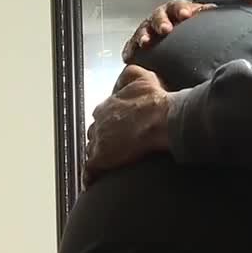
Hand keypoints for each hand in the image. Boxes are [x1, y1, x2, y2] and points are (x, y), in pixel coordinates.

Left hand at [84, 65, 170, 182]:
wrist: (161, 120)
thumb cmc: (155, 101)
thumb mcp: (144, 77)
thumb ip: (132, 72)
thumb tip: (126, 69)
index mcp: (107, 106)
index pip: (101, 117)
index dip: (109, 124)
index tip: (117, 130)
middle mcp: (98, 123)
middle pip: (94, 134)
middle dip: (101, 140)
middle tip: (112, 148)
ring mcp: (98, 141)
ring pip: (91, 151)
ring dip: (97, 157)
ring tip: (105, 165)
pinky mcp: (101, 159)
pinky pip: (90, 171)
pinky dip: (89, 177)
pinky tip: (91, 183)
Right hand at [121, 0, 215, 62]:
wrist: (176, 26)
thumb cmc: (189, 24)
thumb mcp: (198, 17)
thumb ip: (204, 12)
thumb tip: (214, 8)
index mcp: (175, 9)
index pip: (177, 6)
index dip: (181, 10)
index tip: (186, 15)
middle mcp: (159, 17)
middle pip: (158, 17)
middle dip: (161, 22)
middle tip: (165, 30)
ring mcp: (148, 28)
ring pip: (143, 30)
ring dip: (143, 35)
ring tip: (145, 43)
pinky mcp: (138, 41)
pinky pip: (131, 45)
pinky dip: (129, 50)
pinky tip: (128, 58)